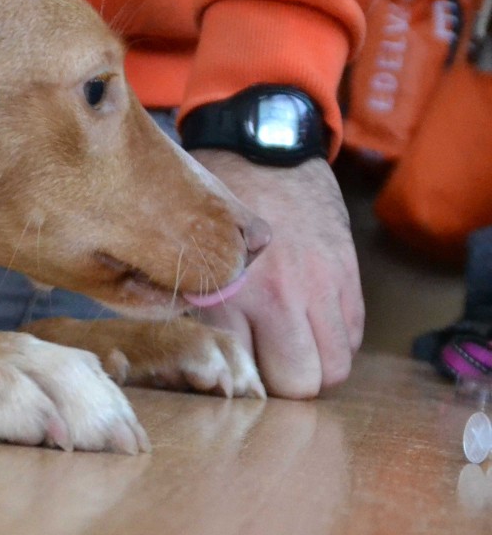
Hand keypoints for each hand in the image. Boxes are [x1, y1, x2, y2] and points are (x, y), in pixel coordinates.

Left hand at [190, 150, 363, 397]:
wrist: (260, 148)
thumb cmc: (206, 204)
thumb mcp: (181, 254)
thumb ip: (189, 306)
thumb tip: (190, 360)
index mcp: (226, 295)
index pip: (249, 376)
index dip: (241, 385)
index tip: (230, 375)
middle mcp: (278, 296)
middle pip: (301, 383)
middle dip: (284, 386)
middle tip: (264, 366)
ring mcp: (319, 285)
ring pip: (336, 367)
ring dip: (315, 366)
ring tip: (290, 348)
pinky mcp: (346, 272)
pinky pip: (354, 333)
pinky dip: (336, 338)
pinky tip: (310, 322)